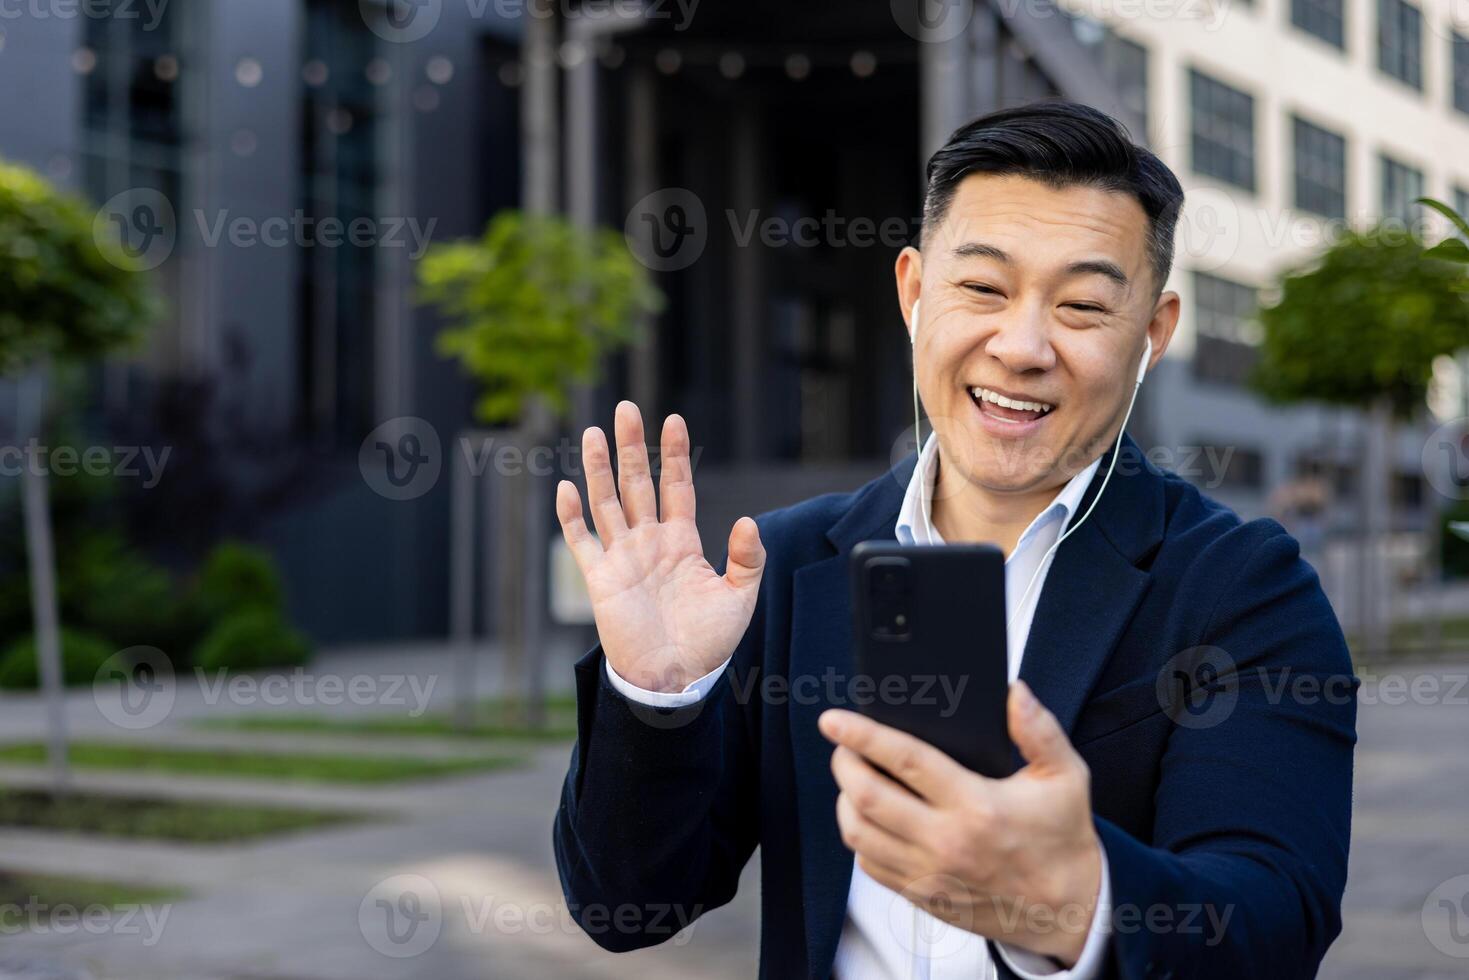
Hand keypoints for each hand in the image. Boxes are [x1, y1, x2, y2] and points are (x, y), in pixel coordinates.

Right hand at [556, 401, 765, 693]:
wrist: (674, 679)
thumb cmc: (709, 643)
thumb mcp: (739, 598)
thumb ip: (747, 560)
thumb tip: (748, 520)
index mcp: (682, 541)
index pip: (676, 486)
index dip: (674, 454)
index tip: (673, 420)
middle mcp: (649, 542)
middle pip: (638, 483)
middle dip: (632, 446)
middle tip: (628, 408)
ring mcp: (622, 558)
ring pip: (607, 502)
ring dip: (600, 469)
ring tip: (595, 431)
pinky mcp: (600, 579)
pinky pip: (581, 541)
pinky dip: (572, 516)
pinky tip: (566, 487)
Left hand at [819, 681, 1102, 965]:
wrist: (1068, 908)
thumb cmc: (1062, 838)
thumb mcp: (1065, 777)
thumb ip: (1039, 730)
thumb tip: (1014, 693)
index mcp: (976, 806)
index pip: (905, 761)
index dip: (863, 735)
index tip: (835, 720)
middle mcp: (946, 842)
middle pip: (868, 797)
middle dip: (845, 763)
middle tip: (843, 744)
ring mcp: (929, 873)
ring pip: (859, 834)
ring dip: (845, 800)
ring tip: (854, 778)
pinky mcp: (922, 896)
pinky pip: (869, 865)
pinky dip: (859, 836)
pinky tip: (871, 817)